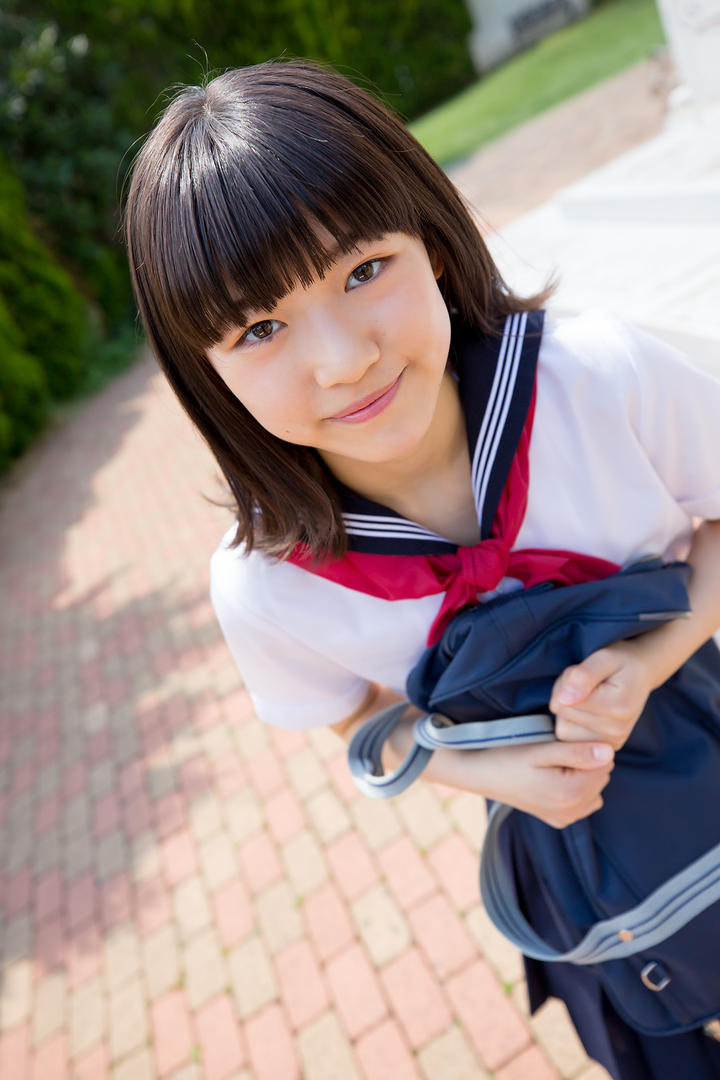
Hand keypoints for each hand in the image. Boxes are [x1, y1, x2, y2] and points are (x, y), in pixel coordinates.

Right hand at [481, 738, 614, 828]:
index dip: (589, 745)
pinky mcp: (558, 820)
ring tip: (555, 764)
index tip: (564, 740)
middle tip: (556, 750)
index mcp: (570, 792)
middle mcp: (572, 811)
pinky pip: (584, 802)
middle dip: (587, 761)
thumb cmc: (508, 755)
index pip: (605, 762)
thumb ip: (576, 752)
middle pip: (602, 776)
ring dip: (583, 775)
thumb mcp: (540, 749)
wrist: (480, 773)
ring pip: (595, 788)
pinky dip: (576, 789)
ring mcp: (565, 818)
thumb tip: (609, 752)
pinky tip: (555, 778)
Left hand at [549, 641, 656, 750]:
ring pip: (562, 728)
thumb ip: (583, 676)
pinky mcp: (604, 747)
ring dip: (567, 709)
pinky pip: (570, 738)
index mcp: (617, 708)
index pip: (561, 701)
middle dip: (565, 694)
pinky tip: (587, 710)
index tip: (583, 673)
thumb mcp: (604, 657)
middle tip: (586, 683)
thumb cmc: (621, 662)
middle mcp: (615, 731)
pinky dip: (572, 723)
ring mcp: (611, 743)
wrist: (642, 674)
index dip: (565, 682)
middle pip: (561, 714)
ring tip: (587, 695)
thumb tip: (564, 699)